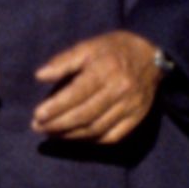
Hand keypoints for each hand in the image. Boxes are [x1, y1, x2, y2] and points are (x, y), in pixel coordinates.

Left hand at [30, 30, 162, 144]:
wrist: (151, 56)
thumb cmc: (114, 50)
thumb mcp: (88, 46)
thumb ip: (63, 61)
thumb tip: (39, 76)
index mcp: (106, 70)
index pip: (77, 94)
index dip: (56, 108)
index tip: (37, 115)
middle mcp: (120, 90)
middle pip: (85, 115)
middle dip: (58, 124)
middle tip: (38, 127)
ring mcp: (130, 107)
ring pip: (96, 129)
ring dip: (70, 135)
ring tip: (51, 133)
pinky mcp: (136, 118)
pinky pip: (111, 137)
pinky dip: (91, 140)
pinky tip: (75, 136)